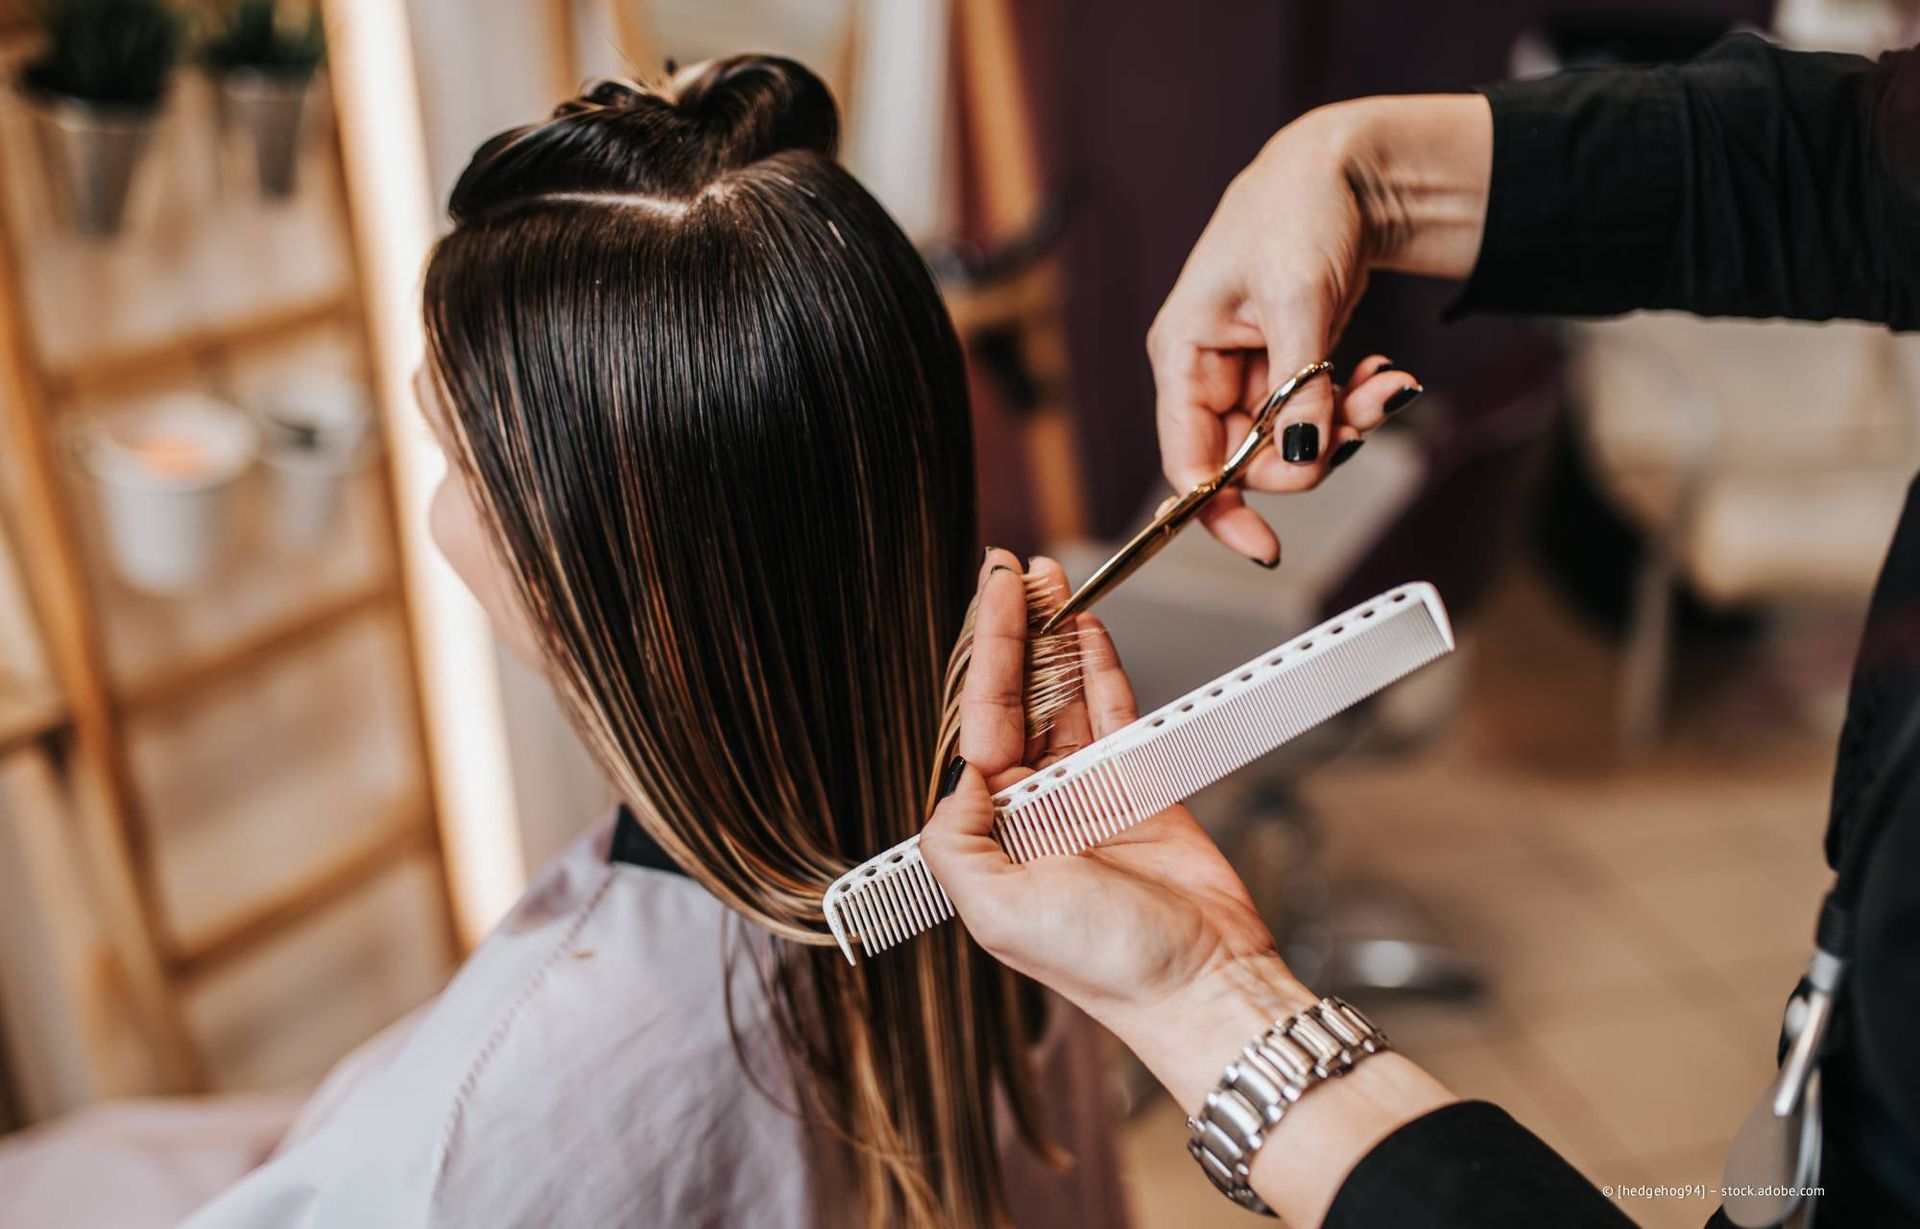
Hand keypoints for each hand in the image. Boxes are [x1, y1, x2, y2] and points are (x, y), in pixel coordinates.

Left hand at [921, 549, 1308, 1098]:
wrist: (1200, 984)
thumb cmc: (1103, 963)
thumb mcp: (995, 910)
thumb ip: (957, 838)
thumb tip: (958, 773)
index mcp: (991, 835)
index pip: (978, 725)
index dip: (985, 656)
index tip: (988, 596)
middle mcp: (1034, 810)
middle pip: (1018, 701)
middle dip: (1015, 633)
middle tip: (1013, 569)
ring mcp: (1088, 795)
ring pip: (1065, 698)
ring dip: (1057, 639)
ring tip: (1049, 580)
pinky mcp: (1142, 788)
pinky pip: (1116, 714)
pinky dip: (1103, 669)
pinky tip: (1089, 629)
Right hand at [1147, 95, 1491, 564]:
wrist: (1344, 167)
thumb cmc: (1299, 209)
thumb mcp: (1299, 298)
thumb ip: (1298, 387)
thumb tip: (1298, 459)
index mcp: (1183, 353)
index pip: (1185, 460)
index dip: (1219, 510)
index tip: (1265, 546)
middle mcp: (1207, 370)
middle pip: (1247, 459)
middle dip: (1312, 449)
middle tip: (1367, 416)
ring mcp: (1248, 371)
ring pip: (1291, 441)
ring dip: (1345, 424)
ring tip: (1388, 385)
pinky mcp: (1286, 366)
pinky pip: (1316, 414)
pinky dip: (1353, 404)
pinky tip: (1384, 375)